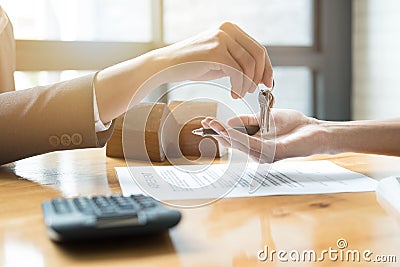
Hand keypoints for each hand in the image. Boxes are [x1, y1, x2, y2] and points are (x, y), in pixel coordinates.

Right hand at [155, 21, 272, 97]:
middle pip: (258, 55)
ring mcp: (221, 39)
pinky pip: (237, 72)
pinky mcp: (215, 52)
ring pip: (249, 65)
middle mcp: (228, 30)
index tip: (268, 83)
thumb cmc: (193, 64)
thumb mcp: (220, 58)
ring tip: (239, 93)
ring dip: (247, 84)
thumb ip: (238, 61)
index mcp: (231, 29)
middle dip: (260, 76)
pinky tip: (233, 93)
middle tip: (255, 90)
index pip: (258, 48)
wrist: (168, 65)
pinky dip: (239, 86)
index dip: (267, 67)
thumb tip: (260, 75)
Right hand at [201, 109, 328, 162]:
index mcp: (255, 144)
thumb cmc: (293, 125)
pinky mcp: (273, 153)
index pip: (232, 138)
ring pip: (240, 145)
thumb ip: (247, 121)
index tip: (206, 122)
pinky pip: (253, 144)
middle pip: (233, 143)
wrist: (314, 130)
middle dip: (218, 133)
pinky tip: (230, 131)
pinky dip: (240, 137)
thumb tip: (229, 122)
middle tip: (205, 123)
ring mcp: (265, 155)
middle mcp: (257, 152)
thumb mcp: (265, 118)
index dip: (219, 131)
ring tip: (214, 125)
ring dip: (225, 135)